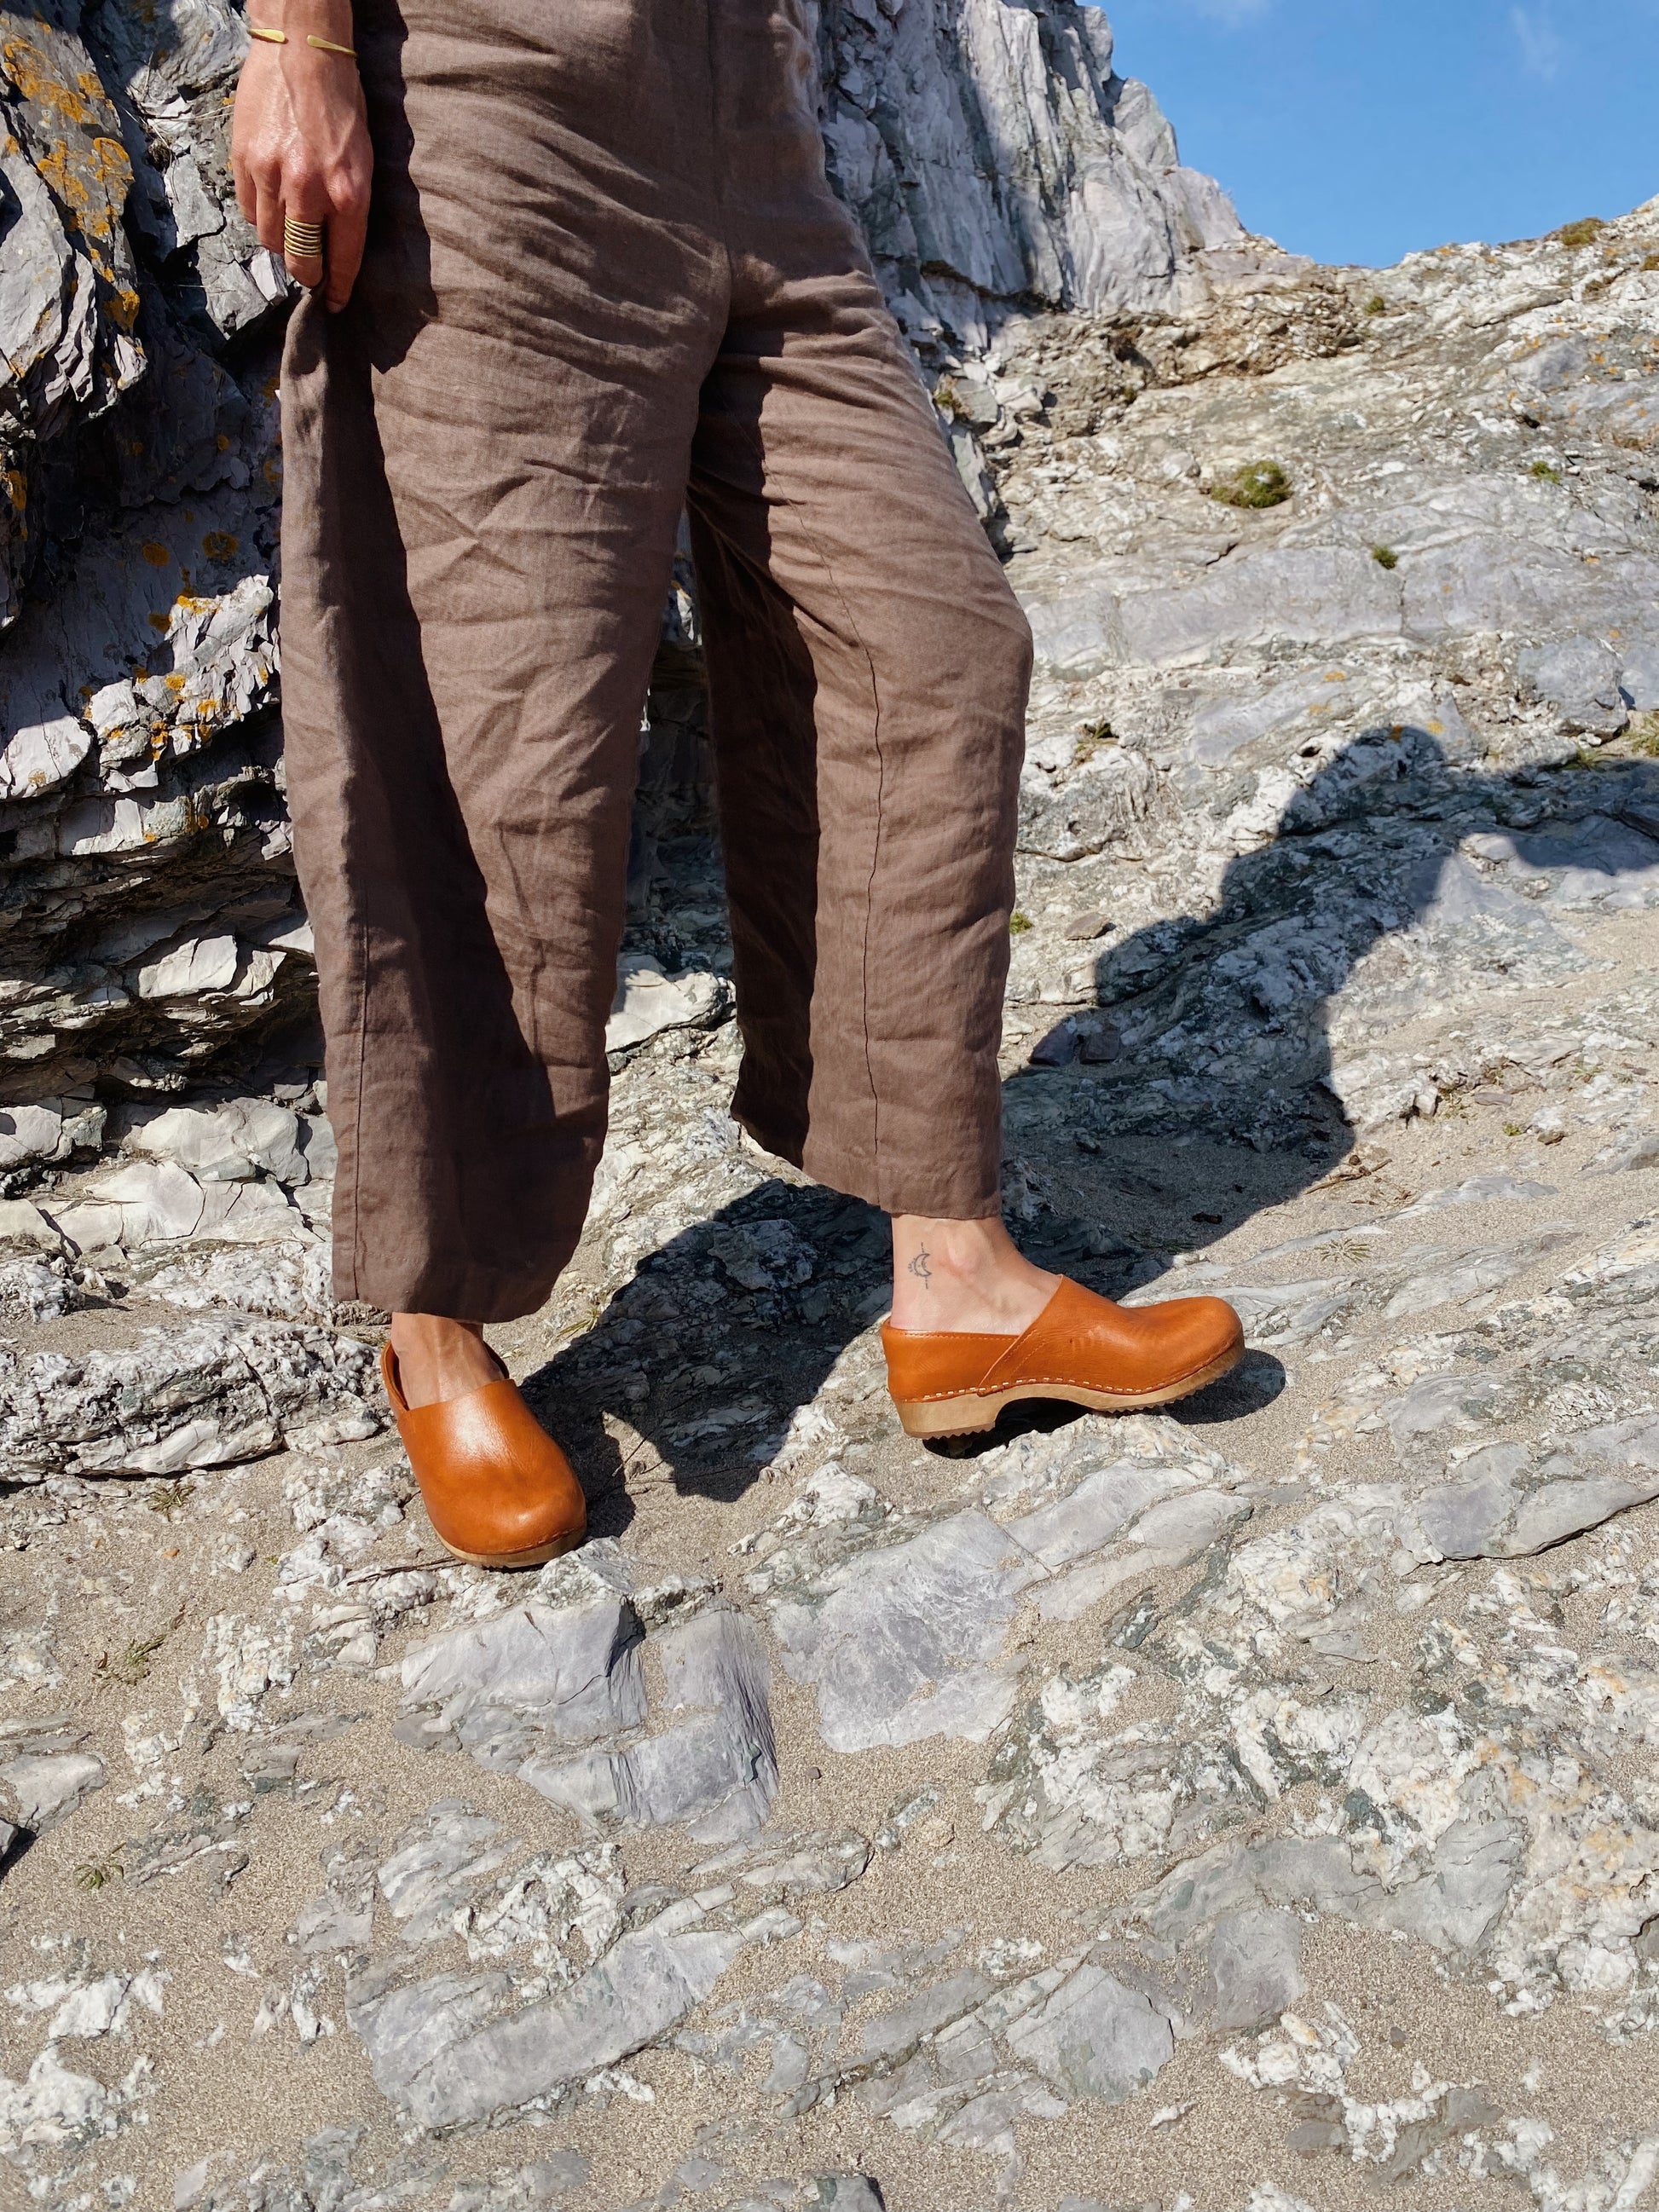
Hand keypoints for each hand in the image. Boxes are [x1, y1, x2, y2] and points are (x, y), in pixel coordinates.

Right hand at [231, 6, 372, 312]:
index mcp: (348, 192)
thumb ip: (351, 205)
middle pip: (300, 259)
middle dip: (306, 274)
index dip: (337, 287)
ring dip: (280, 243)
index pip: (343, 259)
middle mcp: (309, 189)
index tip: (334, 302)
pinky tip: (271, 201)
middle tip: (309, 273)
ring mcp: (272, 175)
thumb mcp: (363, 158)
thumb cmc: (341, 103)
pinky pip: (248, 210)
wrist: (302, 49)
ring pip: (269, 239)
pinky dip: (259, 215)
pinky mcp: (244, 160)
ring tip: (289, 230)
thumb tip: (339, 247)